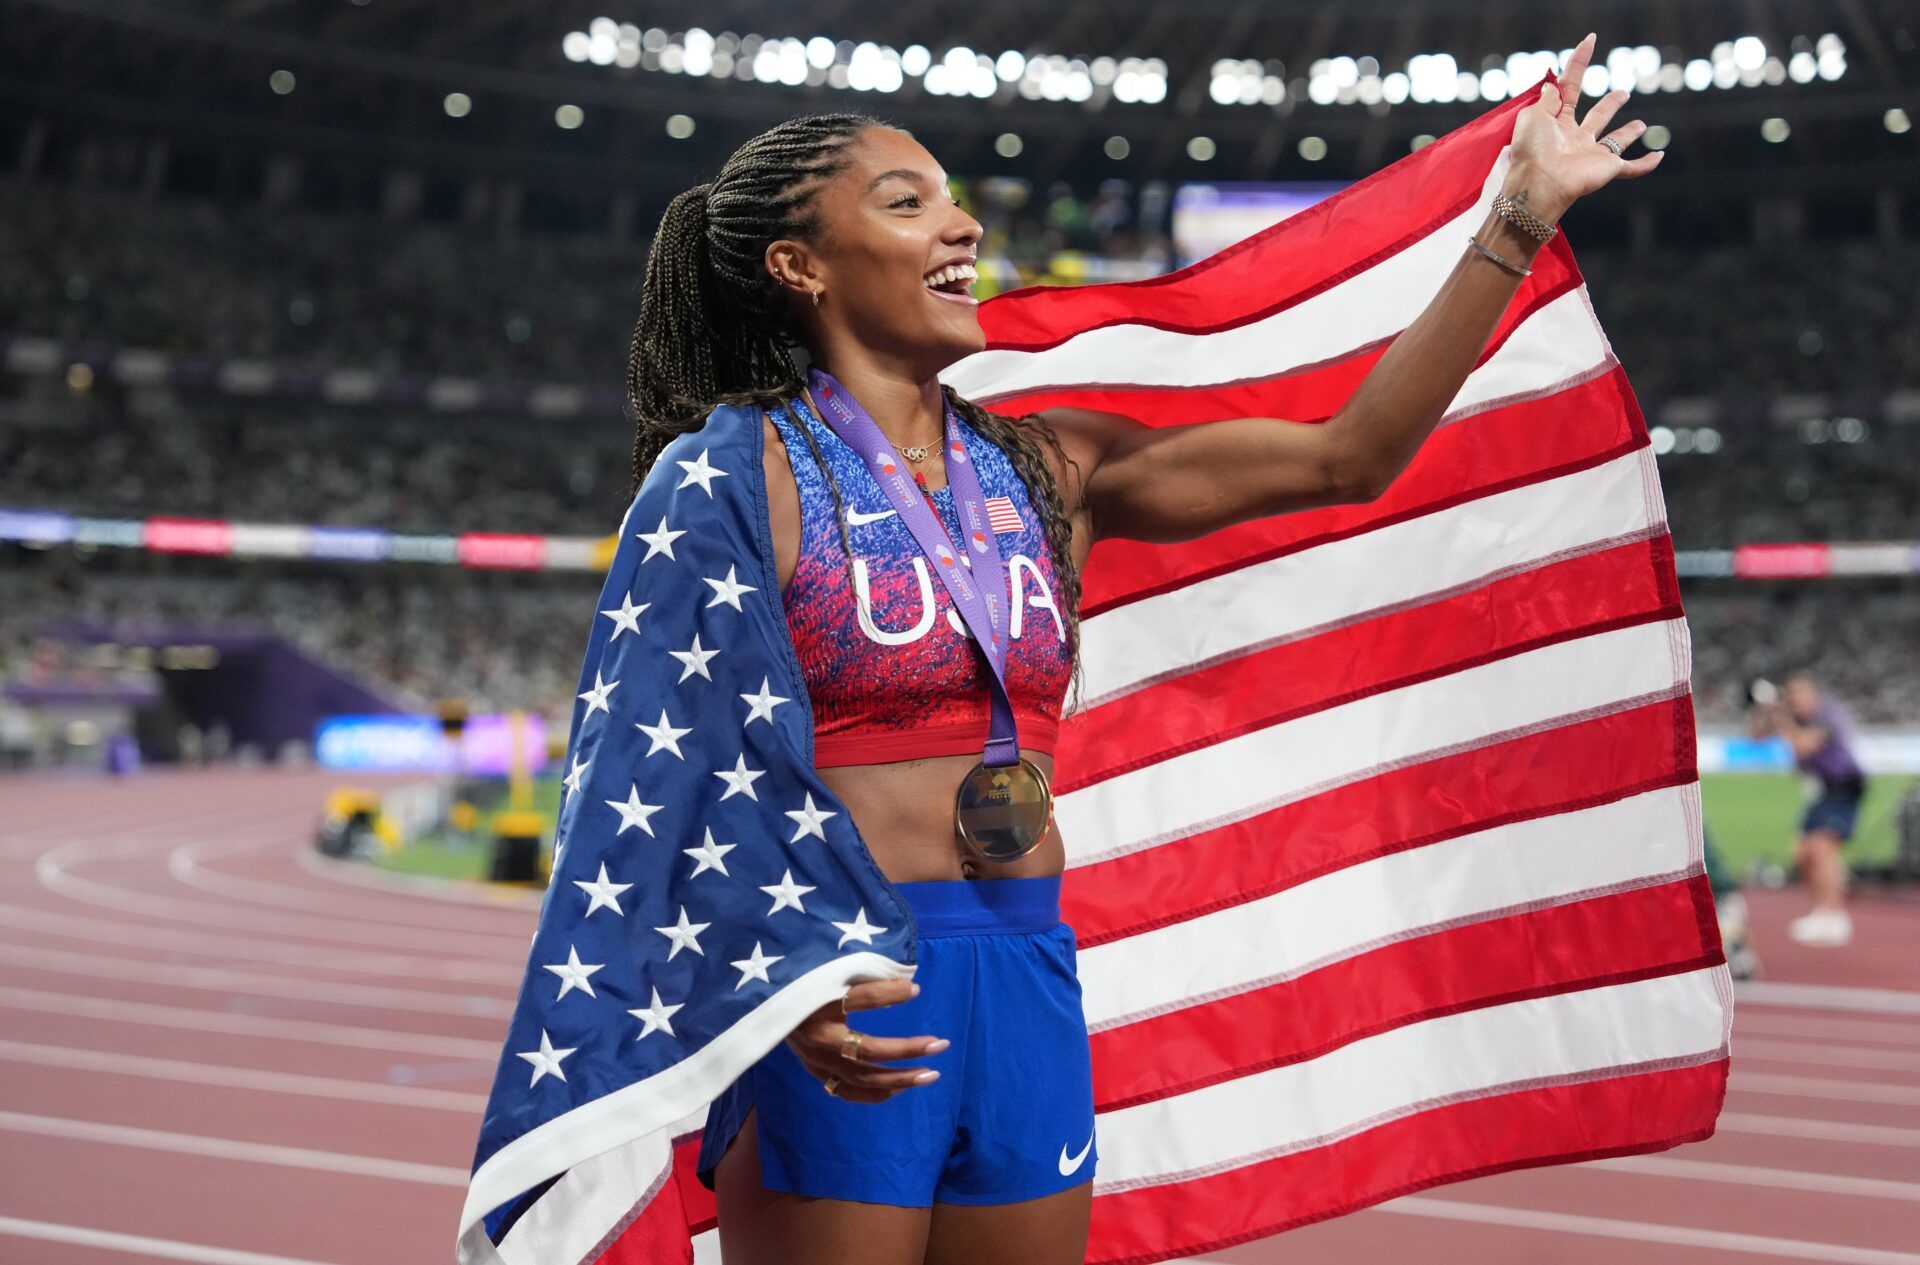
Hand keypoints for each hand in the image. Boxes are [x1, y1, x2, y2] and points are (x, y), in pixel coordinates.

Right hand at [785, 978, 947, 1103]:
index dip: (890, 994)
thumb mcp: (829, 974)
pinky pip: (847, 1091)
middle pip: (869, 1051)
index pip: (860, 999)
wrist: (763, 1007)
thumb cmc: (803, 984)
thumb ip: (867, 979)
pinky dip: (874, 1093)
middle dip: (908, 1050)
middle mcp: (818, 1039)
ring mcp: (817, 1061)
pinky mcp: (816, 1072)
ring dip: (899, 1078)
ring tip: (931, 1074)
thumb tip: (911, 988)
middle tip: (941, 1045)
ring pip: (863, 1078)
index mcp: (817, 1006)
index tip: (916, 990)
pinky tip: (897, 1088)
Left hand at [1506, 32, 1664, 219]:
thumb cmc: (1532, 149)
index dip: (1578, 62)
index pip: (1570, 87)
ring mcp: (1592, 154)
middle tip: (1621, 94)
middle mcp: (1575, 138)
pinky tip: (1659, 157)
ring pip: (1615, 141)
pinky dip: (1646, 164)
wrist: (1540, 182)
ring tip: (1641, 124)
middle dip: (1610, 105)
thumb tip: (1553, 85)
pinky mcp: (1607, 169)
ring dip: (1628, 133)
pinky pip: (1631, 168)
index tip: (1590, 40)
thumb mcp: (1533, 115)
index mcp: (1556, 123)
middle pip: (1596, 116)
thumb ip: (1547, 99)